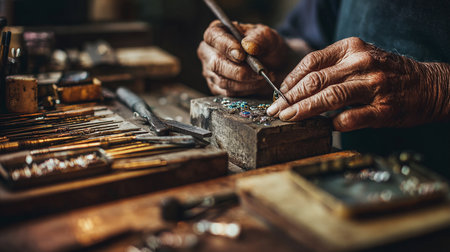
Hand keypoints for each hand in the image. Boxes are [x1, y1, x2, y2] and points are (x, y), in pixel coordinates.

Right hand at [197, 20, 288, 95]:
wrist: (274, 64)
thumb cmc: (266, 46)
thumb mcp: (268, 36)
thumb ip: (258, 38)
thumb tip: (248, 46)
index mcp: (217, 31)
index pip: (213, 37)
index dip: (226, 47)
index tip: (242, 55)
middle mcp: (209, 51)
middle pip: (215, 63)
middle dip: (239, 70)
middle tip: (258, 71)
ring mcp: (210, 71)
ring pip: (222, 81)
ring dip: (246, 82)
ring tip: (262, 77)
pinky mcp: (217, 87)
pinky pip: (228, 93)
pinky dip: (246, 90)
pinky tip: (257, 83)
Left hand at [267, 37, 449, 130]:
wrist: (428, 84)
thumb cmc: (385, 73)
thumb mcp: (359, 59)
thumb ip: (331, 69)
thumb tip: (296, 90)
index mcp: (351, 48)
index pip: (311, 62)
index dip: (290, 79)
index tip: (279, 94)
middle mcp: (362, 63)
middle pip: (316, 80)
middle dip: (291, 98)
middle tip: (276, 110)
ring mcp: (373, 86)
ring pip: (329, 97)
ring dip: (304, 110)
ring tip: (288, 119)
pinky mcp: (384, 108)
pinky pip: (351, 117)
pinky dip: (334, 123)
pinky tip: (325, 126)